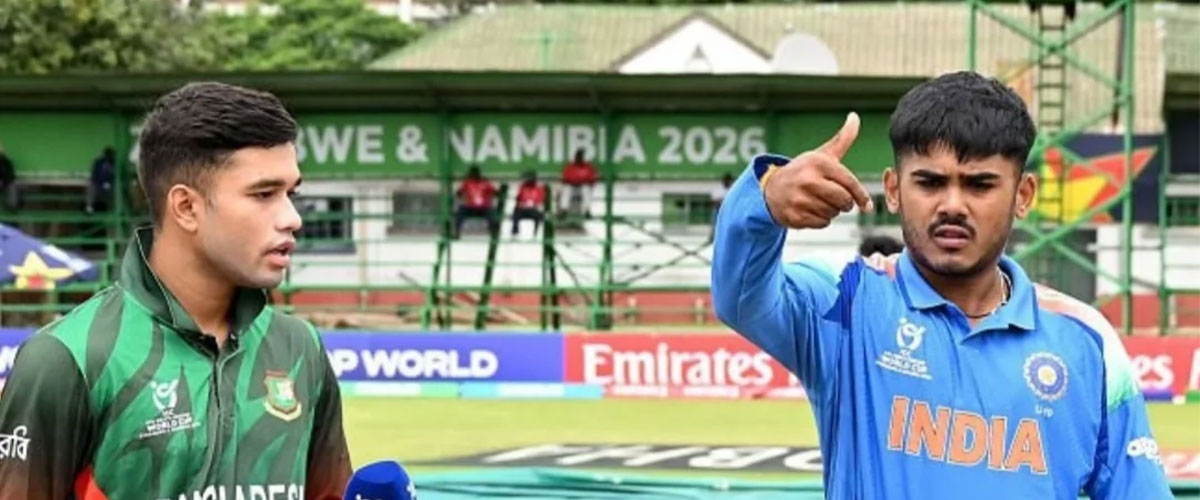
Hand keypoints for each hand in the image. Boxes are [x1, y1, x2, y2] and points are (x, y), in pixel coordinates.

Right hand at [763, 112, 873, 228]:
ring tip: (820, 202)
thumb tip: (855, 116)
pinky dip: (821, 220)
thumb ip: (842, 138)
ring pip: (833, 213)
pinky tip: (811, 210)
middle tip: (839, 201)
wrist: (771, 189)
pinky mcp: (794, 216)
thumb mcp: (822, 155)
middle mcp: (807, 180)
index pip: (849, 183)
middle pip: (843, 201)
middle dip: (845, 204)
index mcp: (818, 163)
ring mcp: (799, 199)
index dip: (861, 196)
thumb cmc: (803, 171)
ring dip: (832, 211)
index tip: (868, 206)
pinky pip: (822, 223)